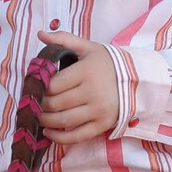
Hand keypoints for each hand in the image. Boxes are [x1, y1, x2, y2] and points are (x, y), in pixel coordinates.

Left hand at [37, 29, 118, 144]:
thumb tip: (41, 34)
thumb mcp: (88, 47)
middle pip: (56, 103)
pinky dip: (59, 138)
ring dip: (45, 121)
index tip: (35, 88)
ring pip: (63, 120)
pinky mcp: (102, 125)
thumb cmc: (108, 63)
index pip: (53, 85)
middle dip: (40, 105)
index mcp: (86, 71)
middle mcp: (92, 92)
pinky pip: (77, 136)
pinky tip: (49, 133)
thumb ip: (63, 39)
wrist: (137, 79)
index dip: (40, 88)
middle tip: (34, 103)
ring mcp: (98, 110)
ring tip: (39, 116)